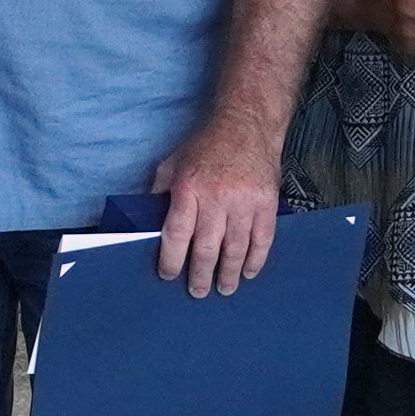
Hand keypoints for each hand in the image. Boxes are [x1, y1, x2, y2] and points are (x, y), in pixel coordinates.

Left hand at [151, 121, 284, 295]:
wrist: (247, 124)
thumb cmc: (205, 146)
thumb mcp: (172, 164)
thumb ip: (159, 194)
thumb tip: (146, 224)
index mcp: (188, 188)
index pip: (177, 233)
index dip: (172, 259)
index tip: (168, 275)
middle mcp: (217, 197)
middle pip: (207, 247)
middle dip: (200, 274)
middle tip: (197, 291)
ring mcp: (245, 201)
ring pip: (236, 248)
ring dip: (228, 274)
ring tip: (223, 289)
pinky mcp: (267, 203)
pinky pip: (262, 239)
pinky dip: (256, 260)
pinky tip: (248, 272)